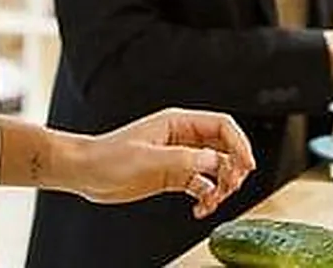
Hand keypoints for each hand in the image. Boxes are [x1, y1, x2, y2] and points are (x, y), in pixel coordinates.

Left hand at [61, 108, 255, 219]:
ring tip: (212, 201)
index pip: (222, 126)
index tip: (246, 166)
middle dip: (232, 168)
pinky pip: (201, 185)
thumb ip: (183, 159)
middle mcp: (182, 138)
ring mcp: (178, 157)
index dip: (239, 144)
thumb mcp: (147, 158)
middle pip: (223, 148)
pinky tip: (200, 209)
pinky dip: (206, 197)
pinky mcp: (172, 175)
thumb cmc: (108, 158)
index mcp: (178, 123)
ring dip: (220, 186)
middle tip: (228, 187)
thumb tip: (214, 160)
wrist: (85, 172)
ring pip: (215, 168)